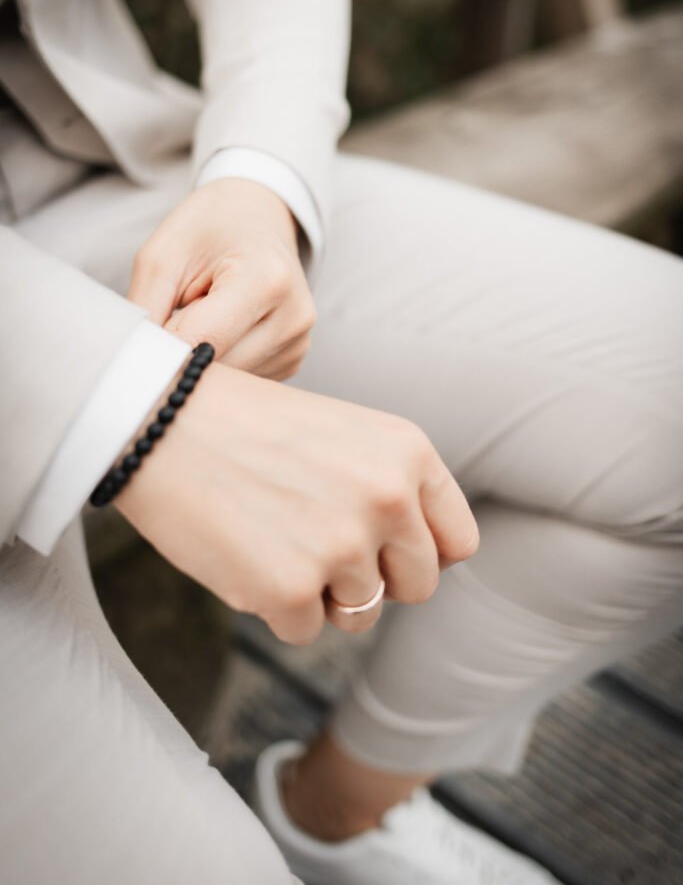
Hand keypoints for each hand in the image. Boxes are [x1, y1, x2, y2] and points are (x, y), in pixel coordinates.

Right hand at [115, 364, 478, 644]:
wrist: (158, 419)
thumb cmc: (245, 424)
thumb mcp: (345, 433)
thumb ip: (392, 487)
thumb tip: (420, 558)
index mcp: (408, 454)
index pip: (458, 542)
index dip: (419, 553)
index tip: (384, 550)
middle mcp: (388, 499)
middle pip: (417, 586)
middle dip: (373, 579)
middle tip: (318, 546)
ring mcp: (342, 546)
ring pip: (361, 615)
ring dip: (321, 594)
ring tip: (274, 539)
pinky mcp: (290, 590)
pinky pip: (303, 632)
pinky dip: (272, 607)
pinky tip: (244, 554)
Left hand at [128, 179, 316, 379]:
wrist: (254, 216)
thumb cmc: (208, 230)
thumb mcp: (162, 256)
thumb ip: (146, 311)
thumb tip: (139, 365)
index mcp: (267, 278)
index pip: (203, 341)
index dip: (163, 347)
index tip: (142, 342)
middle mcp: (293, 315)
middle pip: (217, 367)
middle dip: (183, 353)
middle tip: (173, 317)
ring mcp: (298, 342)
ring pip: (228, 379)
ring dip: (202, 358)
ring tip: (203, 317)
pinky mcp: (293, 359)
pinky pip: (242, 379)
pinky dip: (221, 361)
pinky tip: (222, 330)